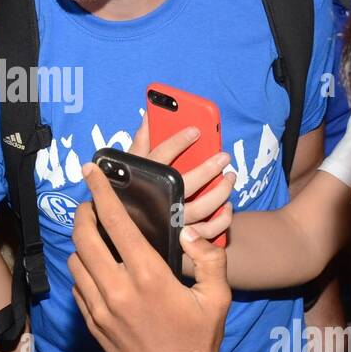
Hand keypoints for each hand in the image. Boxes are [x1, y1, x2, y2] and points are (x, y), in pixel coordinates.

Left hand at [68, 161, 230, 351]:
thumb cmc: (201, 339)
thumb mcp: (217, 297)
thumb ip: (209, 258)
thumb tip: (189, 231)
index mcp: (148, 277)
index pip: (116, 223)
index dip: (101, 191)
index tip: (91, 170)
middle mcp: (118, 291)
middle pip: (84, 238)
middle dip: (83, 213)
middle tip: (90, 202)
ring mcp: (100, 310)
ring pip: (76, 262)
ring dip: (80, 242)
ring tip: (93, 233)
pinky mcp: (92, 326)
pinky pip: (77, 287)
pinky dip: (82, 270)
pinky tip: (96, 267)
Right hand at [130, 114, 233, 241]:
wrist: (120, 227)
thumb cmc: (128, 190)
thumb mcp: (130, 164)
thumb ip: (141, 140)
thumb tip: (149, 115)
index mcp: (144, 178)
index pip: (162, 157)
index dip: (178, 141)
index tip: (196, 130)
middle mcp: (159, 201)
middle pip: (187, 184)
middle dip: (208, 169)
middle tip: (224, 156)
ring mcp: (171, 220)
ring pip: (201, 208)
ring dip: (220, 192)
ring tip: (230, 176)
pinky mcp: (182, 236)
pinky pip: (207, 231)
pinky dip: (221, 220)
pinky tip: (227, 206)